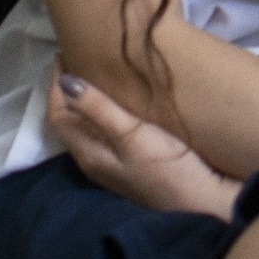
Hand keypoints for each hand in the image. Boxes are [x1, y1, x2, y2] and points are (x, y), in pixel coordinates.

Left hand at [49, 70, 240, 217]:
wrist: (203, 205)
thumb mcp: (133, 136)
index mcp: (89, 154)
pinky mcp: (130, 164)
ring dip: (86, 100)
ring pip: (86, 127)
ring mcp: (112, 165)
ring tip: (99, 71)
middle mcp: (94, 161)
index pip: (57, 116)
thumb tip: (66, 80)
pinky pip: (105, 132)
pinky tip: (122, 101)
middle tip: (81, 56)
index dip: (55, 85)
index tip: (65, 53)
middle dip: (68, 90)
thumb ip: (100, 110)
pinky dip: (104, 111)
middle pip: (69, 121)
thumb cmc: (169, 170)